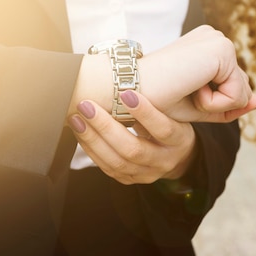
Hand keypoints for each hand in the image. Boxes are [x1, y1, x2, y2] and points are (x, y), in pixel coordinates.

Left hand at [67, 93, 197, 183]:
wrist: (175, 156)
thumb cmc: (170, 123)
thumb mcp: (172, 112)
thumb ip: (156, 101)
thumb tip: (126, 76)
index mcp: (179, 140)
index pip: (163, 129)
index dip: (145, 113)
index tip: (126, 93)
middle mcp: (164, 161)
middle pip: (133, 149)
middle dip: (106, 127)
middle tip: (87, 106)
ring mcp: (146, 174)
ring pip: (117, 162)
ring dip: (92, 139)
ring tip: (77, 119)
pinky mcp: (130, 179)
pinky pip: (108, 168)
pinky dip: (91, 149)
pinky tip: (80, 132)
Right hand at [139, 25, 255, 121]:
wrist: (129, 89)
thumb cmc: (156, 99)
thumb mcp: (198, 106)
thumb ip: (229, 104)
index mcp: (205, 47)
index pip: (231, 86)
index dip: (211, 103)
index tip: (180, 90)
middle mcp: (214, 38)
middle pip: (240, 89)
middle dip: (214, 103)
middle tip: (179, 90)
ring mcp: (219, 41)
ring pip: (241, 92)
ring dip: (212, 104)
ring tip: (183, 88)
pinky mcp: (222, 49)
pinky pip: (237, 95)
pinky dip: (213, 103)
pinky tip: (190, 88)